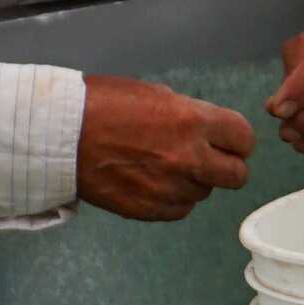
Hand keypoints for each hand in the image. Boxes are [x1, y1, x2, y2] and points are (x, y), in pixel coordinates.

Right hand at [76, 75, 253, 219]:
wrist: (58, 134)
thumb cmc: (101, 104)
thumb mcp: (154, 95)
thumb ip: (188, 114)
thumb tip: (206, 128)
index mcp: (192, 122)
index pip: (244, 138)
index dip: (236, 140)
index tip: (227, 140)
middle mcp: (189, 158)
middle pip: (238, 176)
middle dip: (228, 167)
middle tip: (209, 159)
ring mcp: (170, 187)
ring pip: (205, 193)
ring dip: (194, 182)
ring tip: (163, 166)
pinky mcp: (151, 209)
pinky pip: (180, 209)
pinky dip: (172, 198)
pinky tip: (151, 181)